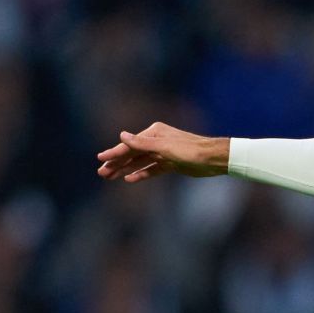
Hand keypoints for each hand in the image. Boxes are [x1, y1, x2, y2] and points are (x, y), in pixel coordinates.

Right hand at [95, 122, 229, 182]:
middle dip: (117, 163)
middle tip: (101, 173)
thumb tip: (121, 135)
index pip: (130, 145)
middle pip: (132, 154)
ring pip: (140, 162)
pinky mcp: (170, 164)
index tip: (100, 159)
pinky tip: (130, 179)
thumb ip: (142, 143)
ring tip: (110, 177)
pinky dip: (141, 174)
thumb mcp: (165, 147)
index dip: (114, 153)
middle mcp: (157, 141)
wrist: (213, 159)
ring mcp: (163, 153)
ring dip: (126, 169)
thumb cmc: (191, 150)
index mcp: (154, 133)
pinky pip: (152, 169)